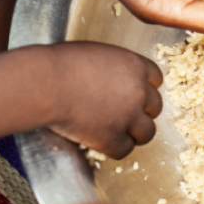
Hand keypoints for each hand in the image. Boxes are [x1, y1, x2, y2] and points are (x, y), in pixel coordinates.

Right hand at [42, 42, 164, 158]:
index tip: (137, 94)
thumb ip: (113, 67)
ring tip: (117, 132)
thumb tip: (110, 76)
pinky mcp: (113, 139)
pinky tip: (102, 142)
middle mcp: (138, 92)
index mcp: (134, 66)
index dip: (146, 88)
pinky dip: (114, 148)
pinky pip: (124, 150)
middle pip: (155, 107)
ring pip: (146, 133)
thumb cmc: (61, 64)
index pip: (156, 79)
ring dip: (134, 133)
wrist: (47, 84)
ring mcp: (127, 117)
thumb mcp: (96, 53)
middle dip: (142, 111)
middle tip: (125, 114)